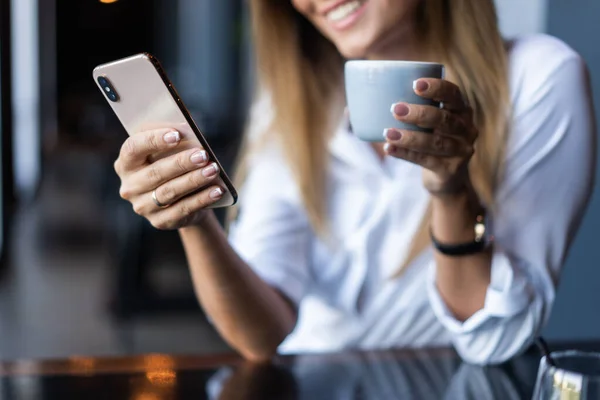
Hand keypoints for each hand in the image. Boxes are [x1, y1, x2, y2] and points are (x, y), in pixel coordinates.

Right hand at [113, 128, 224, 228]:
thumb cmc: (173, 165)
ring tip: (214, 170)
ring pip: (170, 192)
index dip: (153, 140)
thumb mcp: (168, 149)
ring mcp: (143, 206)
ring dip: (194, 180)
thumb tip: (189, 131)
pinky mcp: (160, 221)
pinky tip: (217, 190)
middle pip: (155, 172)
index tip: (176, 134)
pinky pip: (183, 209)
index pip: (133, 148)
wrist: (181, 198)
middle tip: (203, 155)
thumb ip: (173, 137)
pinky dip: (202, 199)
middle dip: (181, 162)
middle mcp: (130, 187)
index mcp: (126, 163)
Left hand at [384, 78, 476, 195]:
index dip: (437, 88)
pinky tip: (390, 149)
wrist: (446, 177)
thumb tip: (374, 94)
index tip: (415, 84)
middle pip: (444, 119)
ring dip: (410, 137)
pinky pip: (426, 160)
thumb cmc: (431, 139)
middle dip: (419, 113)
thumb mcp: (429, 122)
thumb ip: (414, 106)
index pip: (454, 94)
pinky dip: (406, 154)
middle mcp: (466, 129)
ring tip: (388, 133)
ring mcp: (461, 151)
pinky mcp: (450, 170)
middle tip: (395, 109)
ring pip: (435, 142)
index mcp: (462, 110)